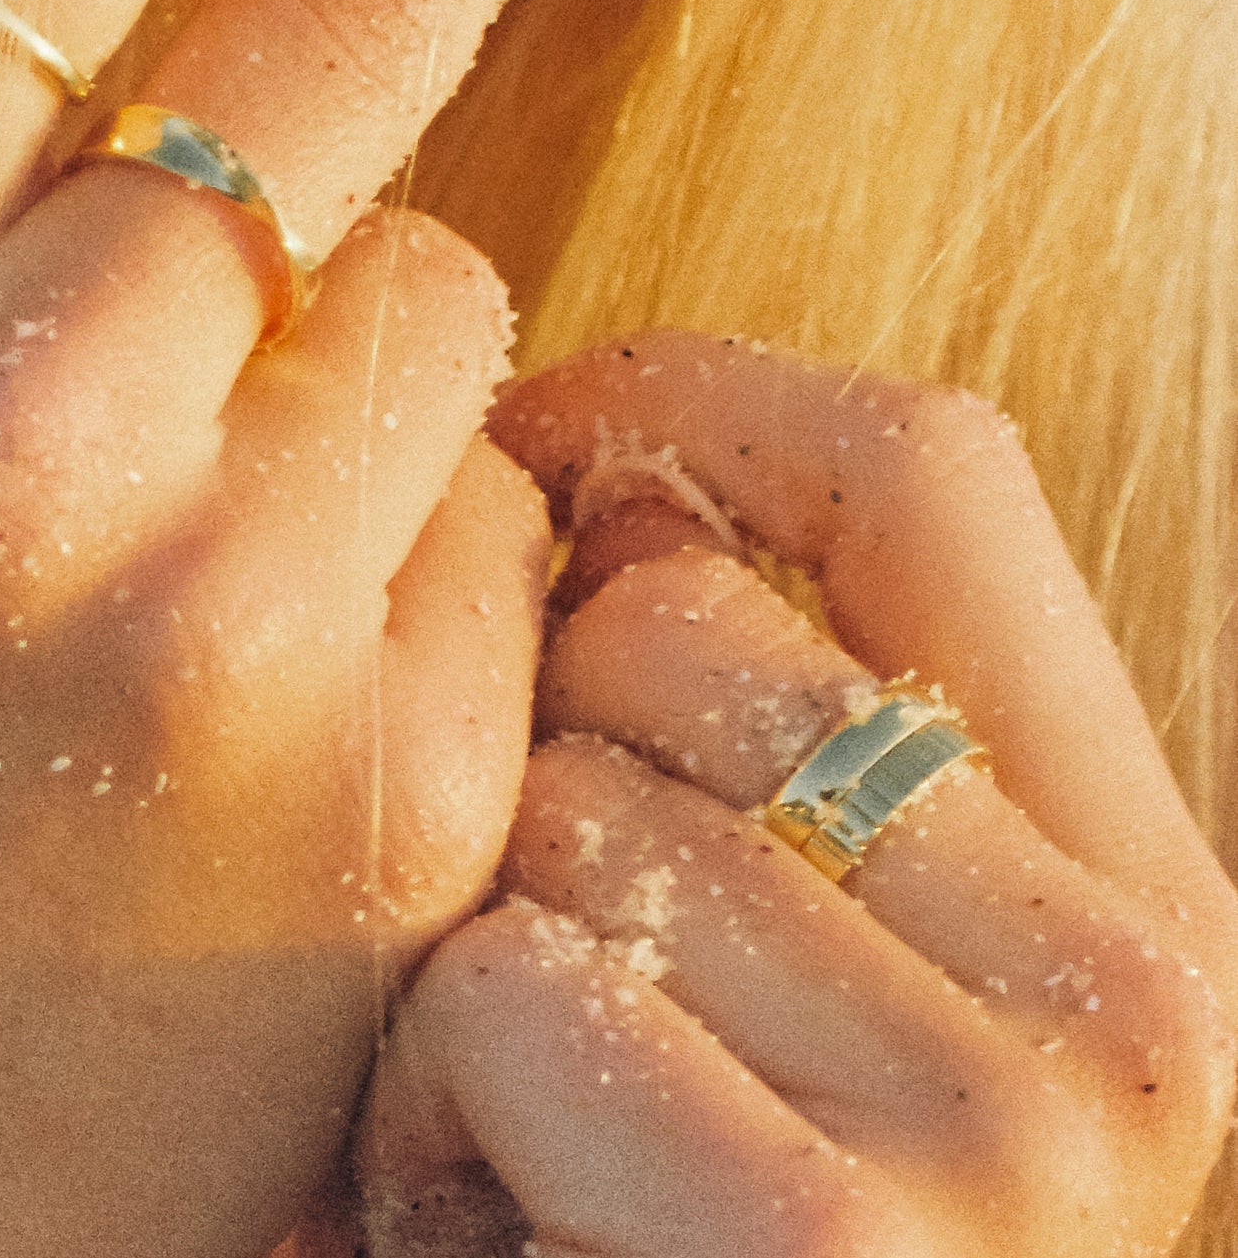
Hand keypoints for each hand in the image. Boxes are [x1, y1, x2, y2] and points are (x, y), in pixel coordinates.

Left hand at [358, 335, 1237, 1257]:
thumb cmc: (697, 1209)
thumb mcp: (801, 943)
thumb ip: (765, 711)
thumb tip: (600, 469)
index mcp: (1142, 886)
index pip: (938, 469)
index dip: (707, 407)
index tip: (550, 443)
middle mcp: (1132, 993)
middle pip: (687, 621)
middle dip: (545, 747)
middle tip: (571, 955)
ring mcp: (1003, 1135)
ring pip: (566, 797)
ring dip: (481, 941)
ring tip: (546, 1108)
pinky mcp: (827, 1256)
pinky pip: (506, 987)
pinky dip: (439, 1094)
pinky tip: (502, 1208)